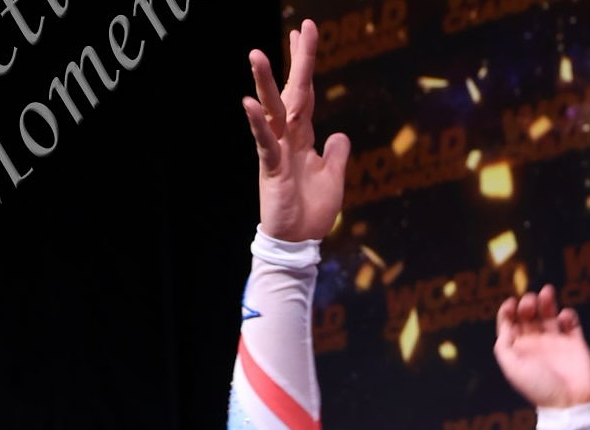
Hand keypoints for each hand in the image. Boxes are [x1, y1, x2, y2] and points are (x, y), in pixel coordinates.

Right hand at [244, 21, 349, 243]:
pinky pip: (264, 142)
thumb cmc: (312, 212)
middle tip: (301, 28)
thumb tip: (340, 134)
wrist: (299, 241)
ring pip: (272, 111)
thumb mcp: (333, 178)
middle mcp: (288, 137)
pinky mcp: (271, 169)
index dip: (305, 64)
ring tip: (257, 54)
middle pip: (293, 92)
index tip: (303, 33)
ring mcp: (278, 150)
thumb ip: (336, 154)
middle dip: (297, 61)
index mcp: (303, 137)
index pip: (305, 93)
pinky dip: (257, 123)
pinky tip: (249, 103)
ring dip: (265, 83)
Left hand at [494, 287, 589, 408]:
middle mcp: (536, 344)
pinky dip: (567, 315)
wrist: (567, 403)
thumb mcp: (512, 368)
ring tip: (547, 293)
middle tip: (530, 304)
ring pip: (549, 314)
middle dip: (528, 304)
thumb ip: (503, 346)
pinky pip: (571, 322)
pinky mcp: (574, 343)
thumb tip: (506, 326)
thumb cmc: (538, 389)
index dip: (508, 311)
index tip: (511, 304)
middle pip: (529, 315)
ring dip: (547, 301)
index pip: (510, 324)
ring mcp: (556, 342)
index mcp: (519, 350)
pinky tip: (563, 318)